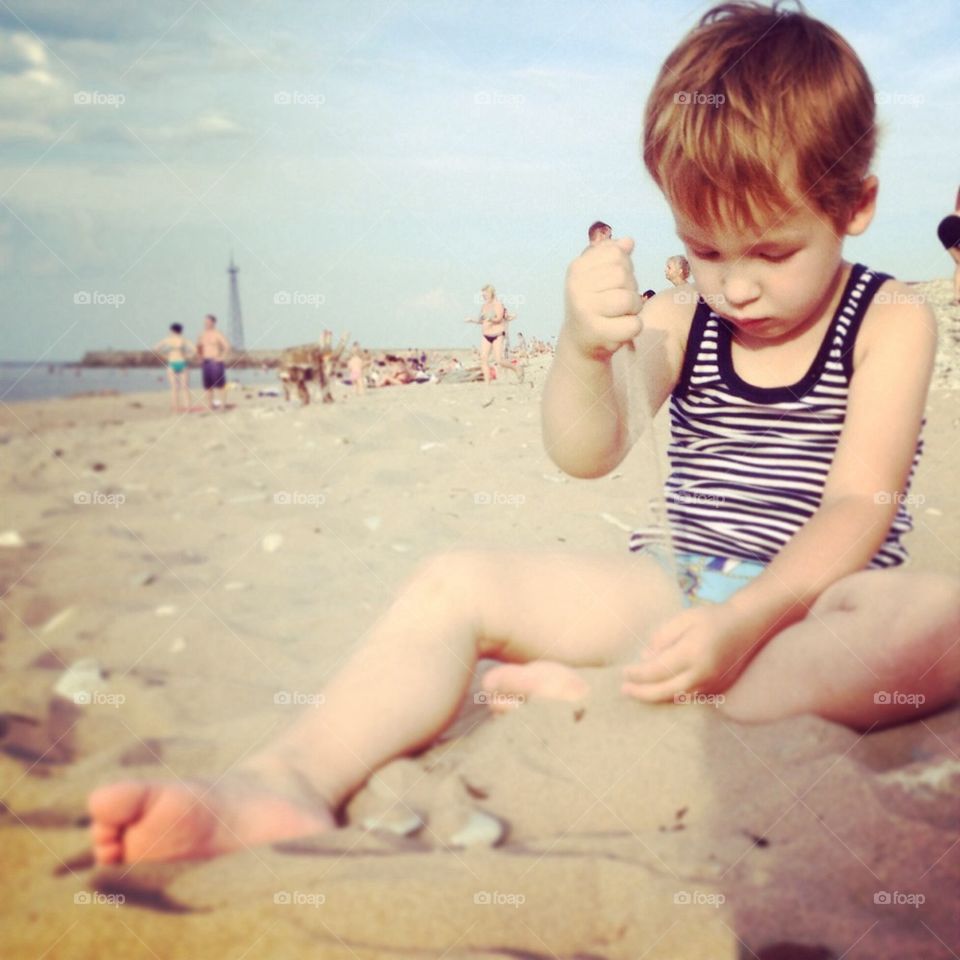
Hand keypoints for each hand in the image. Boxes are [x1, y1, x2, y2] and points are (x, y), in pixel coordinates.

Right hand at [563, 236, 642, 359]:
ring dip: (634, 308)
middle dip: (629, 288)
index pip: (617, 253)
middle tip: (617, 302)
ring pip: (630, 298)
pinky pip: (634, 324)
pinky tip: (620, 328)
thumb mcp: (597, 274)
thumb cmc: (593, 303)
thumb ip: (612, 255)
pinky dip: (634, 326)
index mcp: (577, 268)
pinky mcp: (598, 332)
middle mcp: (577, 287)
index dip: (624, 266)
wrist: (579, 341)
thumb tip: (628, 242)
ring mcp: (586, 310)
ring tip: (620, 314)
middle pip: (623, 274)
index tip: (613, 282)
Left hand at [622, 604, 759, 702]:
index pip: (657, 670)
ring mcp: (712, 684)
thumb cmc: (713, 617)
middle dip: (642, 692)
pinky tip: (661, 690)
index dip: (638, 674)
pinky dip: (674, 696)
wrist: (748, 625)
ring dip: (656, 697)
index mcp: (691, 653)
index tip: (624, 672)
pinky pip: (691, 697)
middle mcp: (702, 673)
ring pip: (678, 698)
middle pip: (665, 691)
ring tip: (639, 692)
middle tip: (624, 689)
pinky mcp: (720, 688)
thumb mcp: (683, 619)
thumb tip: (645, 658)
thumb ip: (662, 638)